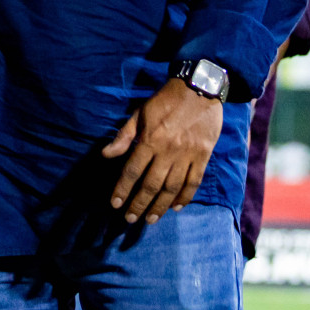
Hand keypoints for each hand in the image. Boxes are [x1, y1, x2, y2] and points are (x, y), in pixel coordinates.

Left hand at [102, 79, 222, 223]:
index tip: (115, 204)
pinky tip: (176, 207)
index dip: (123, 189)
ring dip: (160, 206)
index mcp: (150, 139)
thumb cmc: (165, 101)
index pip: (132, 170)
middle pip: (151, 184)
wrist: (199, 89)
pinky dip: (185, 197)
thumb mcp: (140, 113)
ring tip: (151, 219)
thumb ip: (124, 136)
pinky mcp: (203, 156)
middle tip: (130, 219)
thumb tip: (105, 154)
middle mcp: (168, 151)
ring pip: (172, 187)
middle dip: (139, 204)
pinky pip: (193, 182)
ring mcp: (187, 155)